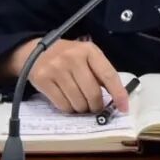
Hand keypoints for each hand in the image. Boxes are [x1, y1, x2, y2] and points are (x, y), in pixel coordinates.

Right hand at [6, 38, 128, 113]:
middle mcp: (73, 58)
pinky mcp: (43, 80)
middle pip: (92, 93)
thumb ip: (100, 73)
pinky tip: (69, 102)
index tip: (124, 108)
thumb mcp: (86, 56)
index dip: (118, 94)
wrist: (35, 51)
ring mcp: (57, 69)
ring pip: (78, 102)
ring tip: (81, 104)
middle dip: (96, 106)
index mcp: (89, 51)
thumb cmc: (68, 56)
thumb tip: (116, 99)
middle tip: (95, 107)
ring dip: (82, 109)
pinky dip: (69, 109)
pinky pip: (62, 104)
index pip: (109, 75)